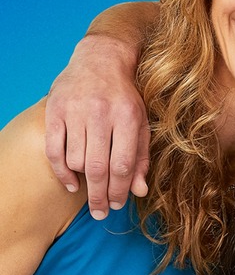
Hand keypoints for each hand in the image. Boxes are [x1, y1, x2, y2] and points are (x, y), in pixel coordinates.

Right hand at [44, 34, 148, 219]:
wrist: (100, 60)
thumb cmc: (124, 96)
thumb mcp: (140, 122)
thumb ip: (141, 156)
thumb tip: (140, 191)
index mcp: (127, 116)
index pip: (123, 163)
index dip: (121, 189)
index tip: (120, 204)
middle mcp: (101, 114)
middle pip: (98, 167)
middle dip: (101, 196)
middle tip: (102, 213)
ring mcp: (75, 112)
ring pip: (76, 160)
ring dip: (84, 181)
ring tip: (92, 190)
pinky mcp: (55, 111)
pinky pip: (54, 150)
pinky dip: (62, 171)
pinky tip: (72, 184)